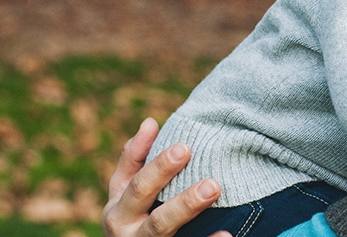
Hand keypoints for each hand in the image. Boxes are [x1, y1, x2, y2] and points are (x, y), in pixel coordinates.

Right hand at [103, 117, 228, 236]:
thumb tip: (150, 122)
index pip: (137, 182)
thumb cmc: (130, 218)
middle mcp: (128, 231)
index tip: (184, 146)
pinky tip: (227, 234)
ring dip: (188, 209)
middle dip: (176, 189)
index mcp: (119, 208)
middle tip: (206, 173)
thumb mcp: (124, 192)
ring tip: (214, 190)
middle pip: (152, 209)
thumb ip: (135, 159)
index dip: (158, 165)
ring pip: (163, 229)